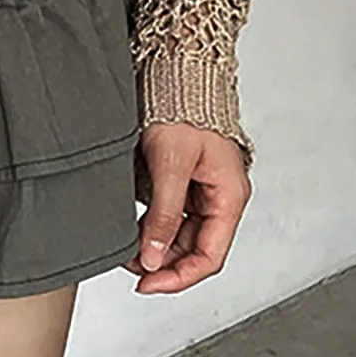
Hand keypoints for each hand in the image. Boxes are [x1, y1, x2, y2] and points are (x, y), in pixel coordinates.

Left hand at [122, 123, 250, 293]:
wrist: (175, 72)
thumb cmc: (183, 108)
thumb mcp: (171, 164)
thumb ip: (163, 213)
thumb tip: (151, 257)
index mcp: (229, 197)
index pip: (209, 257)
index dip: (178, 277)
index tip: (148, 284)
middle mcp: (219, 198)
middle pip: (194, 249)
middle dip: (161, 261)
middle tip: (129, 264)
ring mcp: (201, 189)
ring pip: (180, 234)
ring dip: (155, 244)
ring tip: (126, 246)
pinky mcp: (183, 179)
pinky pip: (171, 213)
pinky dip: (152, 223)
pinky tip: (133, 225)